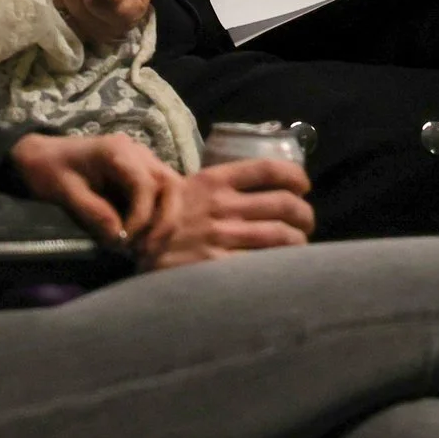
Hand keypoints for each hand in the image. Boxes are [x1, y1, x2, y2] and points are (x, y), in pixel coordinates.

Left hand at [6, 132, 171, 249]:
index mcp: (117, 151)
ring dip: (166, 221)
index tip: (124, 241)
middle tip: (144, 250)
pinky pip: (164, 195)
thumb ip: (92, 212)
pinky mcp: (144, 175)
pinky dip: (160, 218)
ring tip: (146, 248)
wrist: (42, 155)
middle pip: (171, 185)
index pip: (146, 185)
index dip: (141, 216)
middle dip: (164, 221)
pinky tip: (145, 239)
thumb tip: (119, 237)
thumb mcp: (64, 192)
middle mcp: (138, 153)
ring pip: (174, 190)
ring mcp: (144, 162)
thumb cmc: (49, 170)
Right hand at [136, 158, 313, 269]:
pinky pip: (263, 263)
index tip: (304, 186)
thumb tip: (261, 187)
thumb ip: (219, 186)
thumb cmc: (162, 218)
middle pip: (284, 204)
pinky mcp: (218, 265)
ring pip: (281, 235)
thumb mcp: (186, 188)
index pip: (268, 170)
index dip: (296, 177)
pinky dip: (281, 264)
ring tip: (300, 244)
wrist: (132, 250)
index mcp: (214, 180)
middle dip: (305, 214)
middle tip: (306, 221)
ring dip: (299, 240)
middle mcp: (222, 206)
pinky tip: (284, 267)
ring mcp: (221, 236)